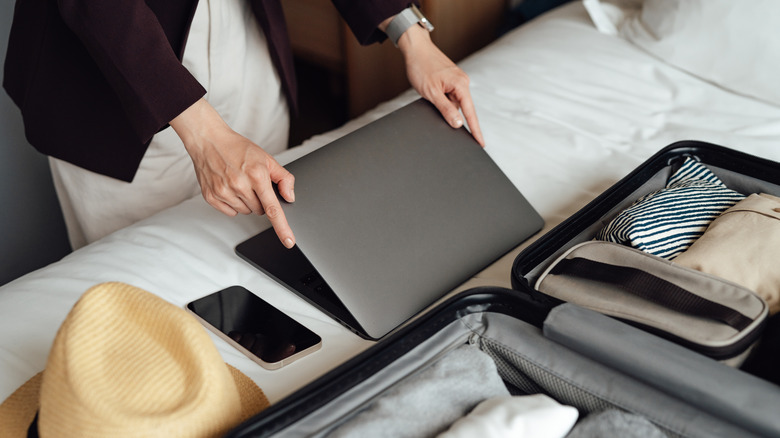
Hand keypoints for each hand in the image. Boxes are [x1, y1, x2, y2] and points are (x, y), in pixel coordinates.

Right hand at [170, 98, 295, 247]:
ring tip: (240, 182)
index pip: (273, 208)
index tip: (289, 241)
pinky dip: (233, 204)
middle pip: (260, 211)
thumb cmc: (238, 148)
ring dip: (247, 202)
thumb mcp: (266, 158)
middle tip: (253, 183)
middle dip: (261, 200)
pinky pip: (231, 212)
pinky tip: (229, 188)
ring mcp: (224, 192)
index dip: (282, 227)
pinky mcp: (211, 197)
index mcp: (257, 175)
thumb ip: (283, 178)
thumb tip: (290, 197)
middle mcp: (239, 185)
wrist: (209, 141)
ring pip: (246, 212)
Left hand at [390, 24, 484, 146]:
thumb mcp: (432, 93)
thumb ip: (446, 109)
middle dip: (451, 115)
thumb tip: (458, 123)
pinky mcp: (450, 80)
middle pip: (462, 108)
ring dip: (443, 105)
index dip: (475, 130)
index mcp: (461, 85)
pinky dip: (441, 100)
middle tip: (436, 105)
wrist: (415, 49)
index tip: (480, 143)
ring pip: (453, 103)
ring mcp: (457, 81)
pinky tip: (432, 93)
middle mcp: (462, 82)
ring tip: (428, 91)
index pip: (470, 113)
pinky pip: (449, 96)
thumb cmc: (421, 67)